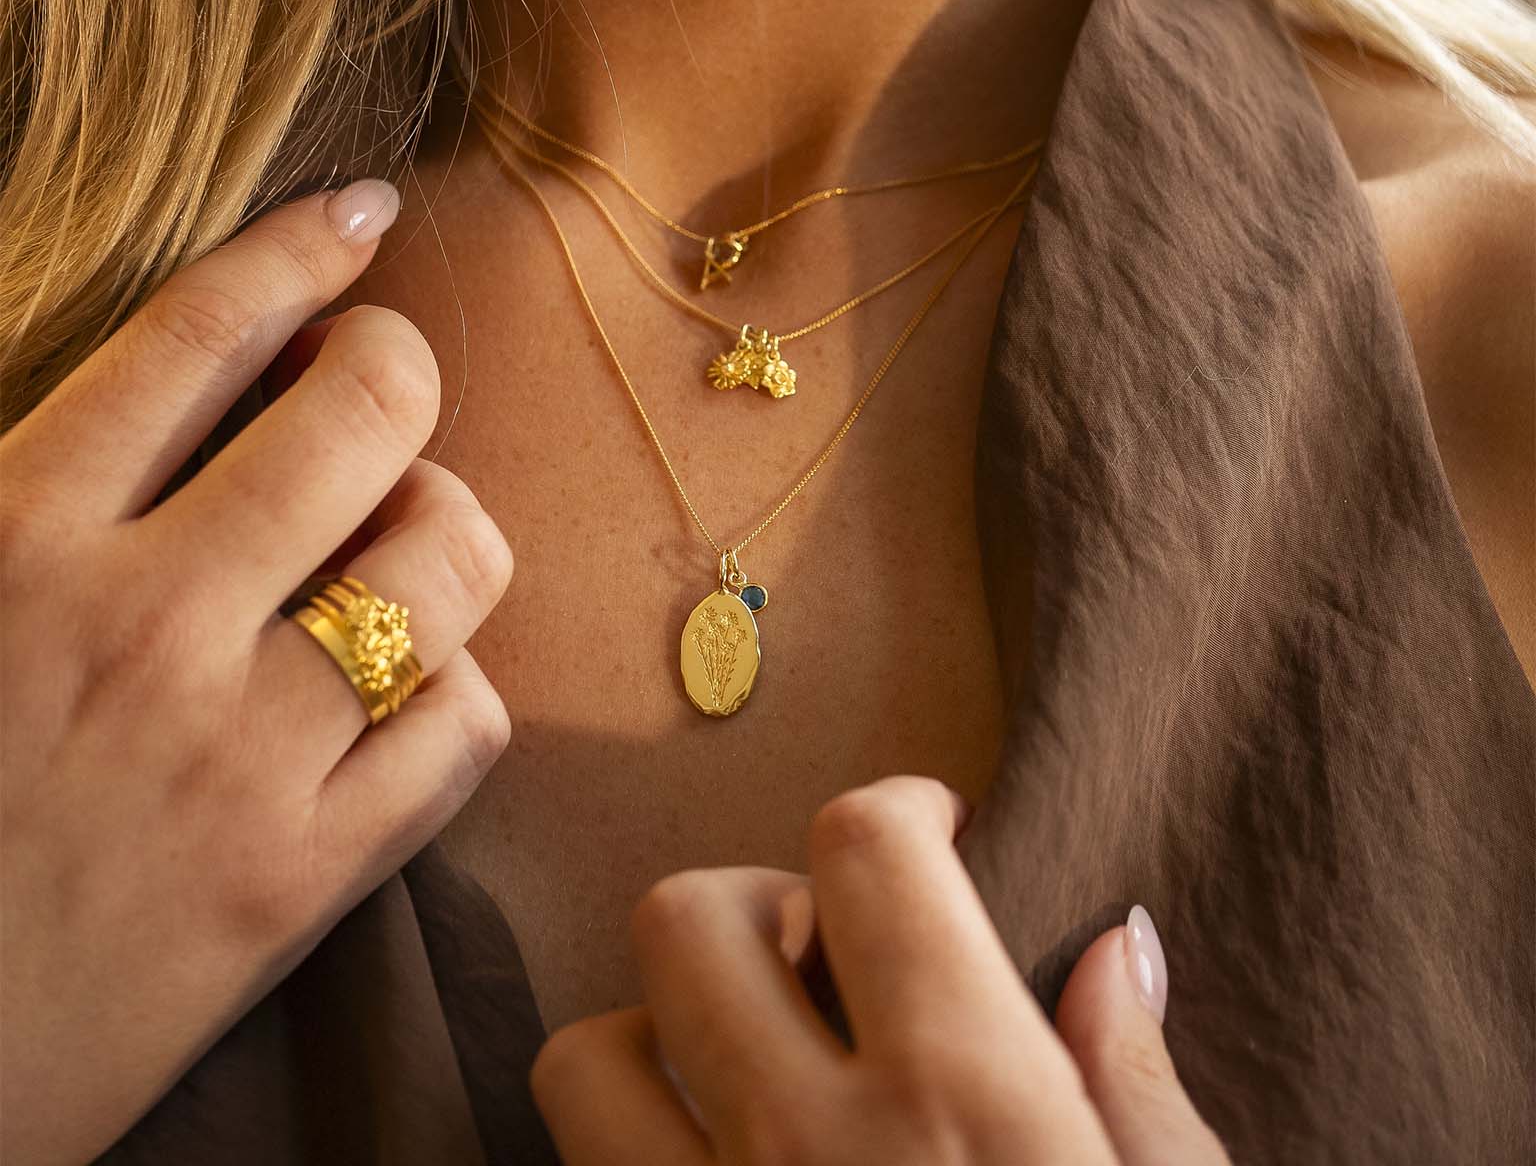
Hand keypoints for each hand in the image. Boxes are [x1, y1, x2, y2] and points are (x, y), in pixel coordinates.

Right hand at [0, 182, 515, 1165]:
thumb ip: (37, 493)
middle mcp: (139, 628)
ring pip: (449, 556)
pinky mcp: (302, 882)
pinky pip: (466, 721)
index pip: (195, 334)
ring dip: (440, 525)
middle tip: (367, 394)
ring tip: (391, 544)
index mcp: (12, 543)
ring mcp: (238, 758)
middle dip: (392, 369)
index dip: (297, 249)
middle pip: (367, 413)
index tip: (355, 215)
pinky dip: (453, 687)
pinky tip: (401, 691)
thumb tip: (174, 388)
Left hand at [529, 774, 1227, 1163]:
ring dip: (656, 1035)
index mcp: (964, 1096)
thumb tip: (1118, 945)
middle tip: (825, 950)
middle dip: (756, 901)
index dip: (896, 809)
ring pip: (585, 1058)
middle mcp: (809, 1149)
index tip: (927, 827)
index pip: (866, 850)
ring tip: (741, 1069)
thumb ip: (1140, 1091)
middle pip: (688, 916)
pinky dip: (624, 1152)